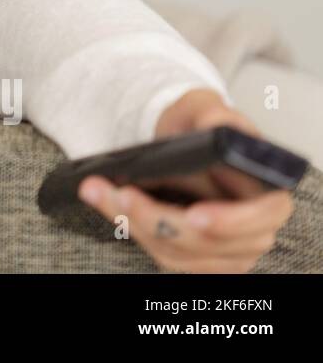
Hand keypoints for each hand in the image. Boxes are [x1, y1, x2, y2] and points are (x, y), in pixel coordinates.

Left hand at [77, 88, 293, 272]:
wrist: (177, 142)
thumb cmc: (198, 127)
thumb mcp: (206, 109)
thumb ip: (215, 114)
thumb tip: (217, 124)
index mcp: (267, 194)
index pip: (263, 217)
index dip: (231, 222)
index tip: (196, 216)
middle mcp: (253, 231)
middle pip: (208, 242)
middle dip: (159, 220)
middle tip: (123, 195)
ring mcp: (225, 251)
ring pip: (178, 253)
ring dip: (134, 223)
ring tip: (100, 192)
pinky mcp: (195, 258)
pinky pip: (163, 255)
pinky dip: (132, 229)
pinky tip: (108, 203)